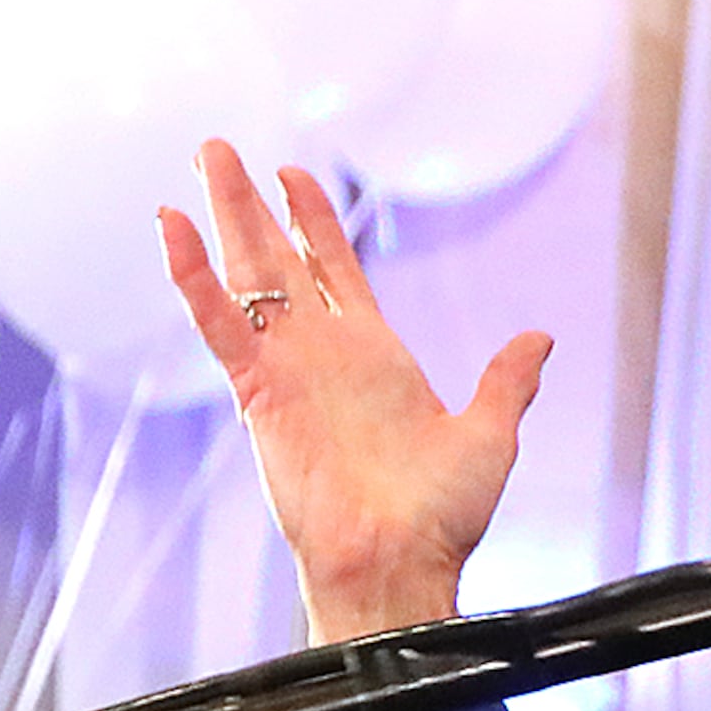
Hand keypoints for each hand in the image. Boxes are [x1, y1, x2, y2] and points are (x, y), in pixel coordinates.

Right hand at [160, 140, 551, 645]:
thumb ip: (507, 382)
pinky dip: (193, 275)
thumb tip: (540, 339)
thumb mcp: (490, 436)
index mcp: (376, 359)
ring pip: (247, 276)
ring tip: (204, 158)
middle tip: (222, 149)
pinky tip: (170, 225)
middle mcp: (325, 356)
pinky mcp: (258, 392)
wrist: (399, 562)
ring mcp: (287, 370)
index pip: (338, 273)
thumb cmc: (442, 518)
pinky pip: (218, 324)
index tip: (297, 176)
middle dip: (254, 204)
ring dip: (223, 217)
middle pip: (282, 261)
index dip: (317, 223)